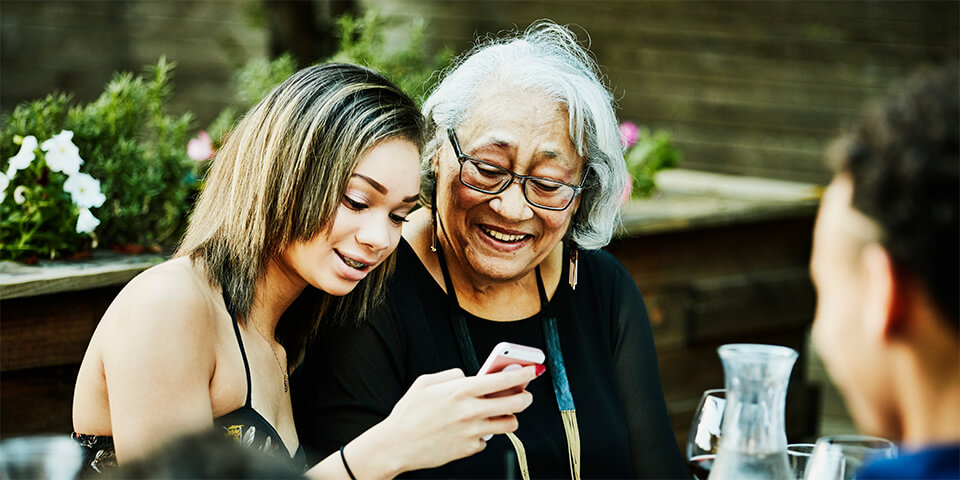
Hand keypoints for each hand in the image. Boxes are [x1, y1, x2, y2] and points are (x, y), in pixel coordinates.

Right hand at [371, 366, 537, 472]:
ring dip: (510, 417)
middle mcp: (471, 411)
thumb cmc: (409, 413)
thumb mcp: (426, 382)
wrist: (396, 445)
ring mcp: (473, 432)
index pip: (503, 379)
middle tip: (524, 395)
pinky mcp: (470, 449)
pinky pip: (488, 440)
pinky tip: (471, 430)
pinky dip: (485, 434)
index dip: (524, 373)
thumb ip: (452, 375)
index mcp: (461, 390)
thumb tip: (470, 376)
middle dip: (526, 397)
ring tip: (501, 413)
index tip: (533, 370)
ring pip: (509, 424)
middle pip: (516, 403)